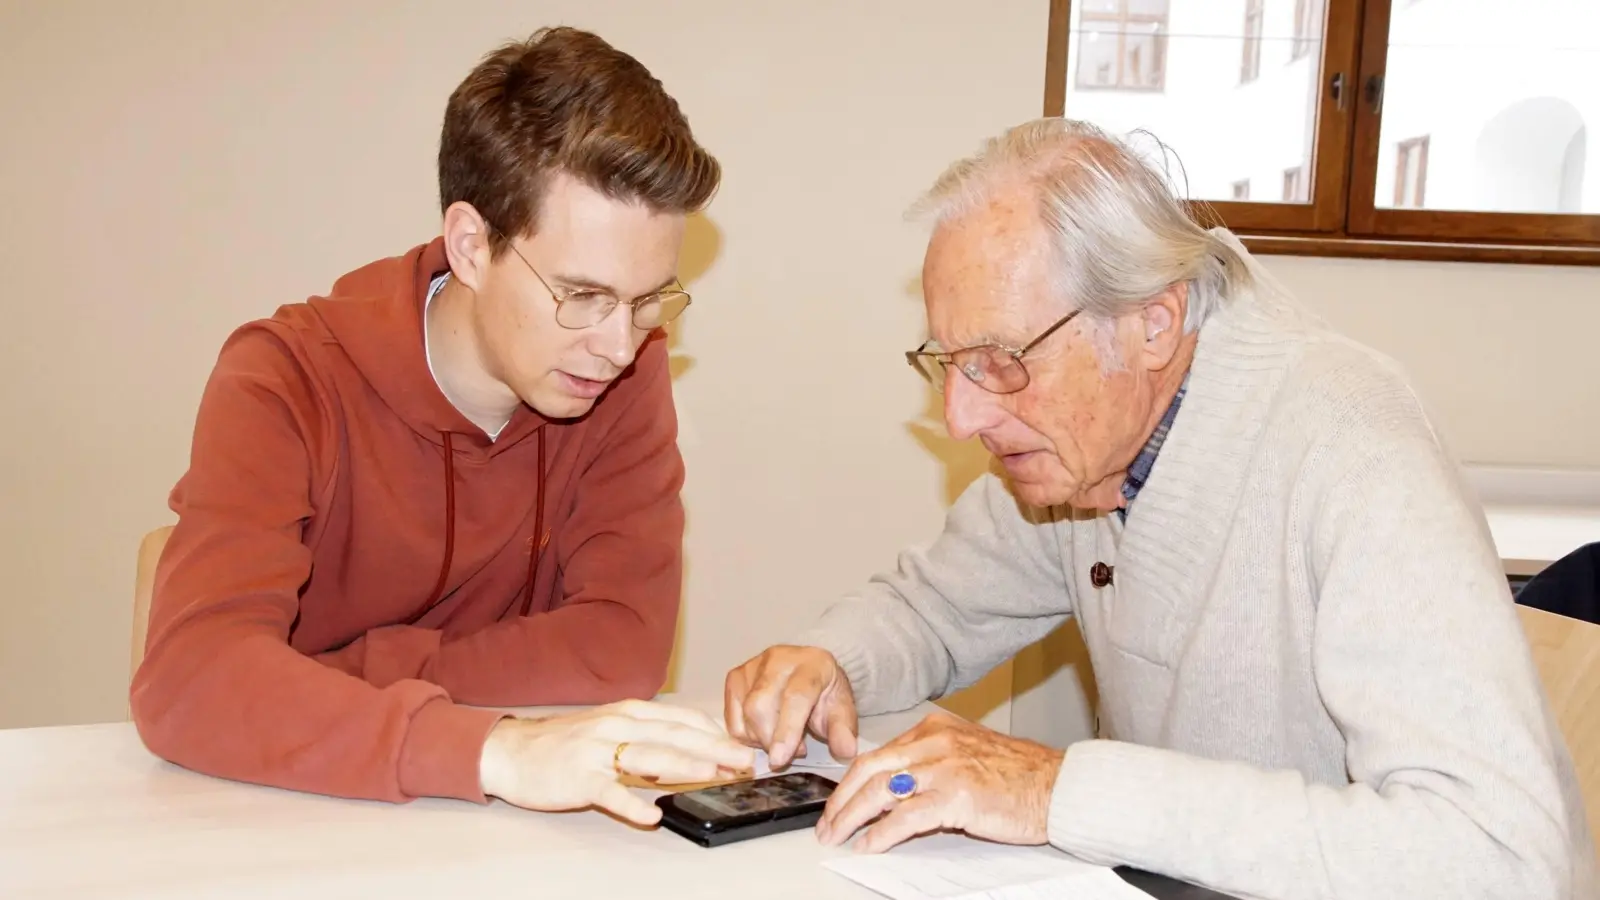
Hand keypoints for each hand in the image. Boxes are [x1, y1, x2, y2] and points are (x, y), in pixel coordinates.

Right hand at [478, 699, 755, 825]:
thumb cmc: (566, 742)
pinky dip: (631, 805)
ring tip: (713, 775)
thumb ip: (646, 733)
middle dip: (713, 748)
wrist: (512, 750)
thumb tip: (691, 746)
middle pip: (672, 736)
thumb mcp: (609, 726)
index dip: (713, 732)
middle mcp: (616, 726)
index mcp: (627, 712)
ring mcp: (596, 752)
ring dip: (684, 765)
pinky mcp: (578, 779)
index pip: (680, 719)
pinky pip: (609, 793)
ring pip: (648, 757)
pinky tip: (652, 815)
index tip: (742, 745)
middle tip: (744, 761)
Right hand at [724, 645, 857, 768]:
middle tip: (790, 754)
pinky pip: (732, 717)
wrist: (809, 671)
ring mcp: (753, 666)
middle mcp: (778, 658)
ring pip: (744, 712)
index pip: (795, 696)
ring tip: (781, 741)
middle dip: (770, 740)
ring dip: (760, 739)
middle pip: (760, 705)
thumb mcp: (842, 710)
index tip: (779, 760)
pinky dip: (746, 735)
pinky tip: (764, 733)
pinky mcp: (736, 677)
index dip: (786, 731)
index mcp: (812, 663)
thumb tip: (845, 751)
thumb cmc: (824, 693)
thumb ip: (844, 730)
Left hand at [815, 710, 1064, 852]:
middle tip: (826, 823)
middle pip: (869, 769)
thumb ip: (932, 763)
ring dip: (851, 817)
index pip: (877, 753)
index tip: (837, 800)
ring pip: (879, 790)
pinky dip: (881, 834)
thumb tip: (896, 789)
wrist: (1058, 786)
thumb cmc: (1020, 776)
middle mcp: (934, 742)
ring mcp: (944, 767)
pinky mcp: (956, 795)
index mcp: (934, 729)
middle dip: (840, 799)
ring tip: (837, 835)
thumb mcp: (967, 754)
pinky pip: (905, 817)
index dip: (851, 780)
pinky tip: (870, 844)